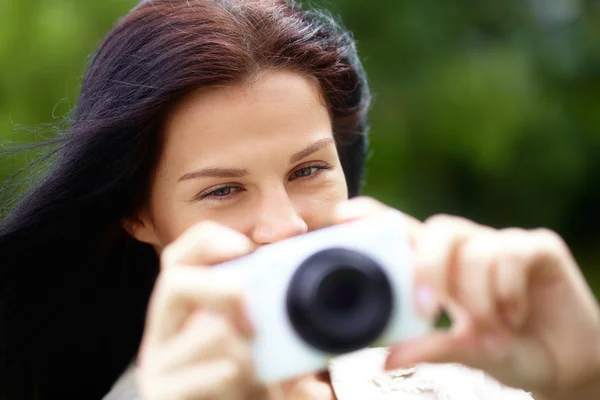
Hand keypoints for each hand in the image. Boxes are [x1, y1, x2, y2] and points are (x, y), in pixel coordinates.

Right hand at [135, 221, 336, 399]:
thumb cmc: (251, 384)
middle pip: (174, 282)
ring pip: (211, 332)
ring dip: (250, 353)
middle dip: (225, 289)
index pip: (178, 257)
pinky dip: (241, 381)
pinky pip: (214, 374)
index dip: (207, 242)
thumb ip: (273, 308)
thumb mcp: (262, 341)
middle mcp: (164, 331)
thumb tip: (331, 251)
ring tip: (255, 375)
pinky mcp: (164, 394)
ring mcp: (158, 365)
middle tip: (256, 317)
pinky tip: (246, 391)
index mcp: (186, 308)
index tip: (245, 248)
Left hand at [331, 197, 599, 399]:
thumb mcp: (464, 353)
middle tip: (425, 311)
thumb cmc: (507, 350)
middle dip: (427, 268)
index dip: (375, 216)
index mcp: (439, 268)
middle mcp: (466, 249)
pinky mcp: (536, 246)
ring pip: (474, 246)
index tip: (343, 214)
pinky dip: (509, 290)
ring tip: (491, 330)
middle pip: (437, 230)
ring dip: (477, 296)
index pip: (404, 232)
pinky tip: (516, 314)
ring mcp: (501, 244)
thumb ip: (430, 349)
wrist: (565, 362)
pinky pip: (511, 253)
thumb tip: (386, 358)